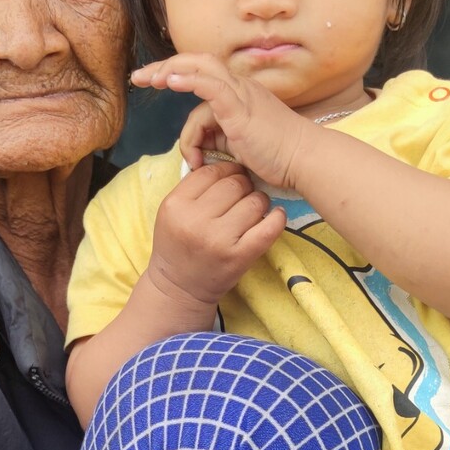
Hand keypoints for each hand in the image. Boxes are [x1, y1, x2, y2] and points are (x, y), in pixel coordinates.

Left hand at [133, 54, 318, 191]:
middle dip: (164, 68)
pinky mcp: (240, 108)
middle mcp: (239, 87)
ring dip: (170, 72)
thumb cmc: (278, 157)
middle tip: (139, 78)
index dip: (175, 73)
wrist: (304, 160)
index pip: (201, 74)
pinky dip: (189, 80)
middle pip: (195, 63)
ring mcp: (240, 95)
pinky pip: (210, 86)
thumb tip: (200, 149)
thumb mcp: (239, 146)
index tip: (153, 80)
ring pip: (199, 71)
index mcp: (238, 94)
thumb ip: (219, 140)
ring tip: (149, 80)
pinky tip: (170, 82)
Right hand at [145, 160, 285, 311]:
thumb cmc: (177, 245)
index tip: (231, 177)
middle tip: (244, 194)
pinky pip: (269, 227)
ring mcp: (219, 240)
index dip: (226, 169)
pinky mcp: (239, 257)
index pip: (211, 171)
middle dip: (244, 184)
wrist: (179, 288)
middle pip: (235, 183)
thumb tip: (228, 161)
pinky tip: (275, 216)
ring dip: (259, 201)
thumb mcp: (172, 212)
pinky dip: (277, 218)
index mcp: (176, 205)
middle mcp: (196, 221)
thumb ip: (194, 187)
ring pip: (254, 201)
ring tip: (253, 209)